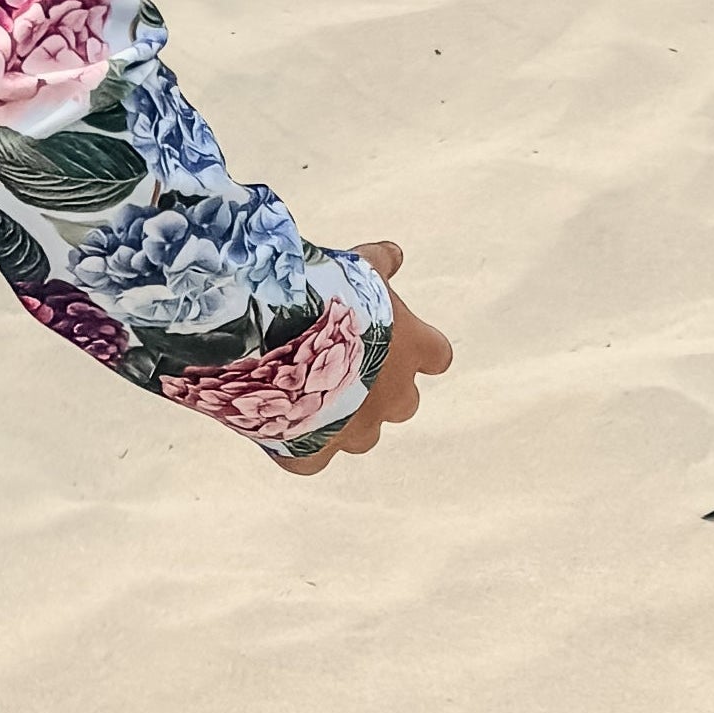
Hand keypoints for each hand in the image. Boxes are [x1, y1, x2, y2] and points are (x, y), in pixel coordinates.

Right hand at [279, 241, 452, 473]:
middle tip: (347, 365)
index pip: (437, 356)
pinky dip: (299, 446)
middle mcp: (395, 397)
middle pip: (404, 404)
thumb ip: (381, 263)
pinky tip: (278, 424)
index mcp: (415, 350)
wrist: (275, 332)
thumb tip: (395, 253)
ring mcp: (356, 430)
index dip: (417, 351)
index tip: (397, 341)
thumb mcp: (358, 266)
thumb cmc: (327, 291)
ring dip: (345, 420)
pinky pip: (311, 459)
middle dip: (382, 391)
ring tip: (308, 391)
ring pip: (363, 437)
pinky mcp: (315, 452)